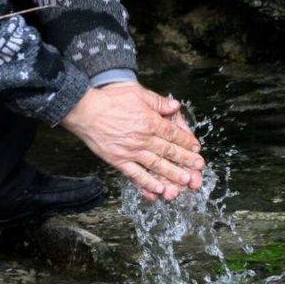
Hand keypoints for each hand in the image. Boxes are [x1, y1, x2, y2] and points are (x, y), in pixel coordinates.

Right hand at [60, 83, 204, 201]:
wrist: (86, 110)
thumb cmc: (110, 99)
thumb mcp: (138, 93)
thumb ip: (158, 102)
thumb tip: (175, 106)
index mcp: (149, 121)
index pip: (173, 134)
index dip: (186, 141)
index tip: (196, 147)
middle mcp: (143, 138)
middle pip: (168, 151)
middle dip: (185, 160)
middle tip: (198, 167)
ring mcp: (131, 151)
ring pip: (156, 165)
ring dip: (172, 174)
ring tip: (186, 181)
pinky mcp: (119, 160)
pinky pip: (136, 175)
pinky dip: (148, 183)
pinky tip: (159, 190)